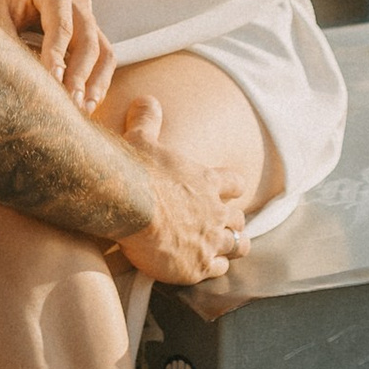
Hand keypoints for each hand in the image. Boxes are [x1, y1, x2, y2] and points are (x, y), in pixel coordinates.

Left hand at [0, 0, 115, 114]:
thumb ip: (7, 44)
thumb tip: (22, 81)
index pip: (61, 26)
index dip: (57, 57)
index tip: (52, 83)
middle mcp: (75, 1)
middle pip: (87, 40)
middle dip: (79, 74)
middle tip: (69, 103)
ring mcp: (84, 18)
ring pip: (102, 51)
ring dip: (95, 82)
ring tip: (83, 109)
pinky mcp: (85, 35)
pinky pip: (100, 59)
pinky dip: (96, 82)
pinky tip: (86, 104)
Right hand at [109, 100, 251, 285]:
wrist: (129, 204)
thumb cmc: (135, 169)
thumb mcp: (141, 137)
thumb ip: (147, 120)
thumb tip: (145, 99)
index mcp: (207, 180)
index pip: (234, 183)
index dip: (230, 189)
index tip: (226, 192)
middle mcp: (215, 210)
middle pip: (238, 218)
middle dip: (233, 222)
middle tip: (222, 226)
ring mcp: (210, 239)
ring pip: (238, 245)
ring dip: (232, 246)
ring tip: (222, 251)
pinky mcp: (198, 265)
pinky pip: (219, 269)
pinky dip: (214, 268)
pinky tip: (202, 268)